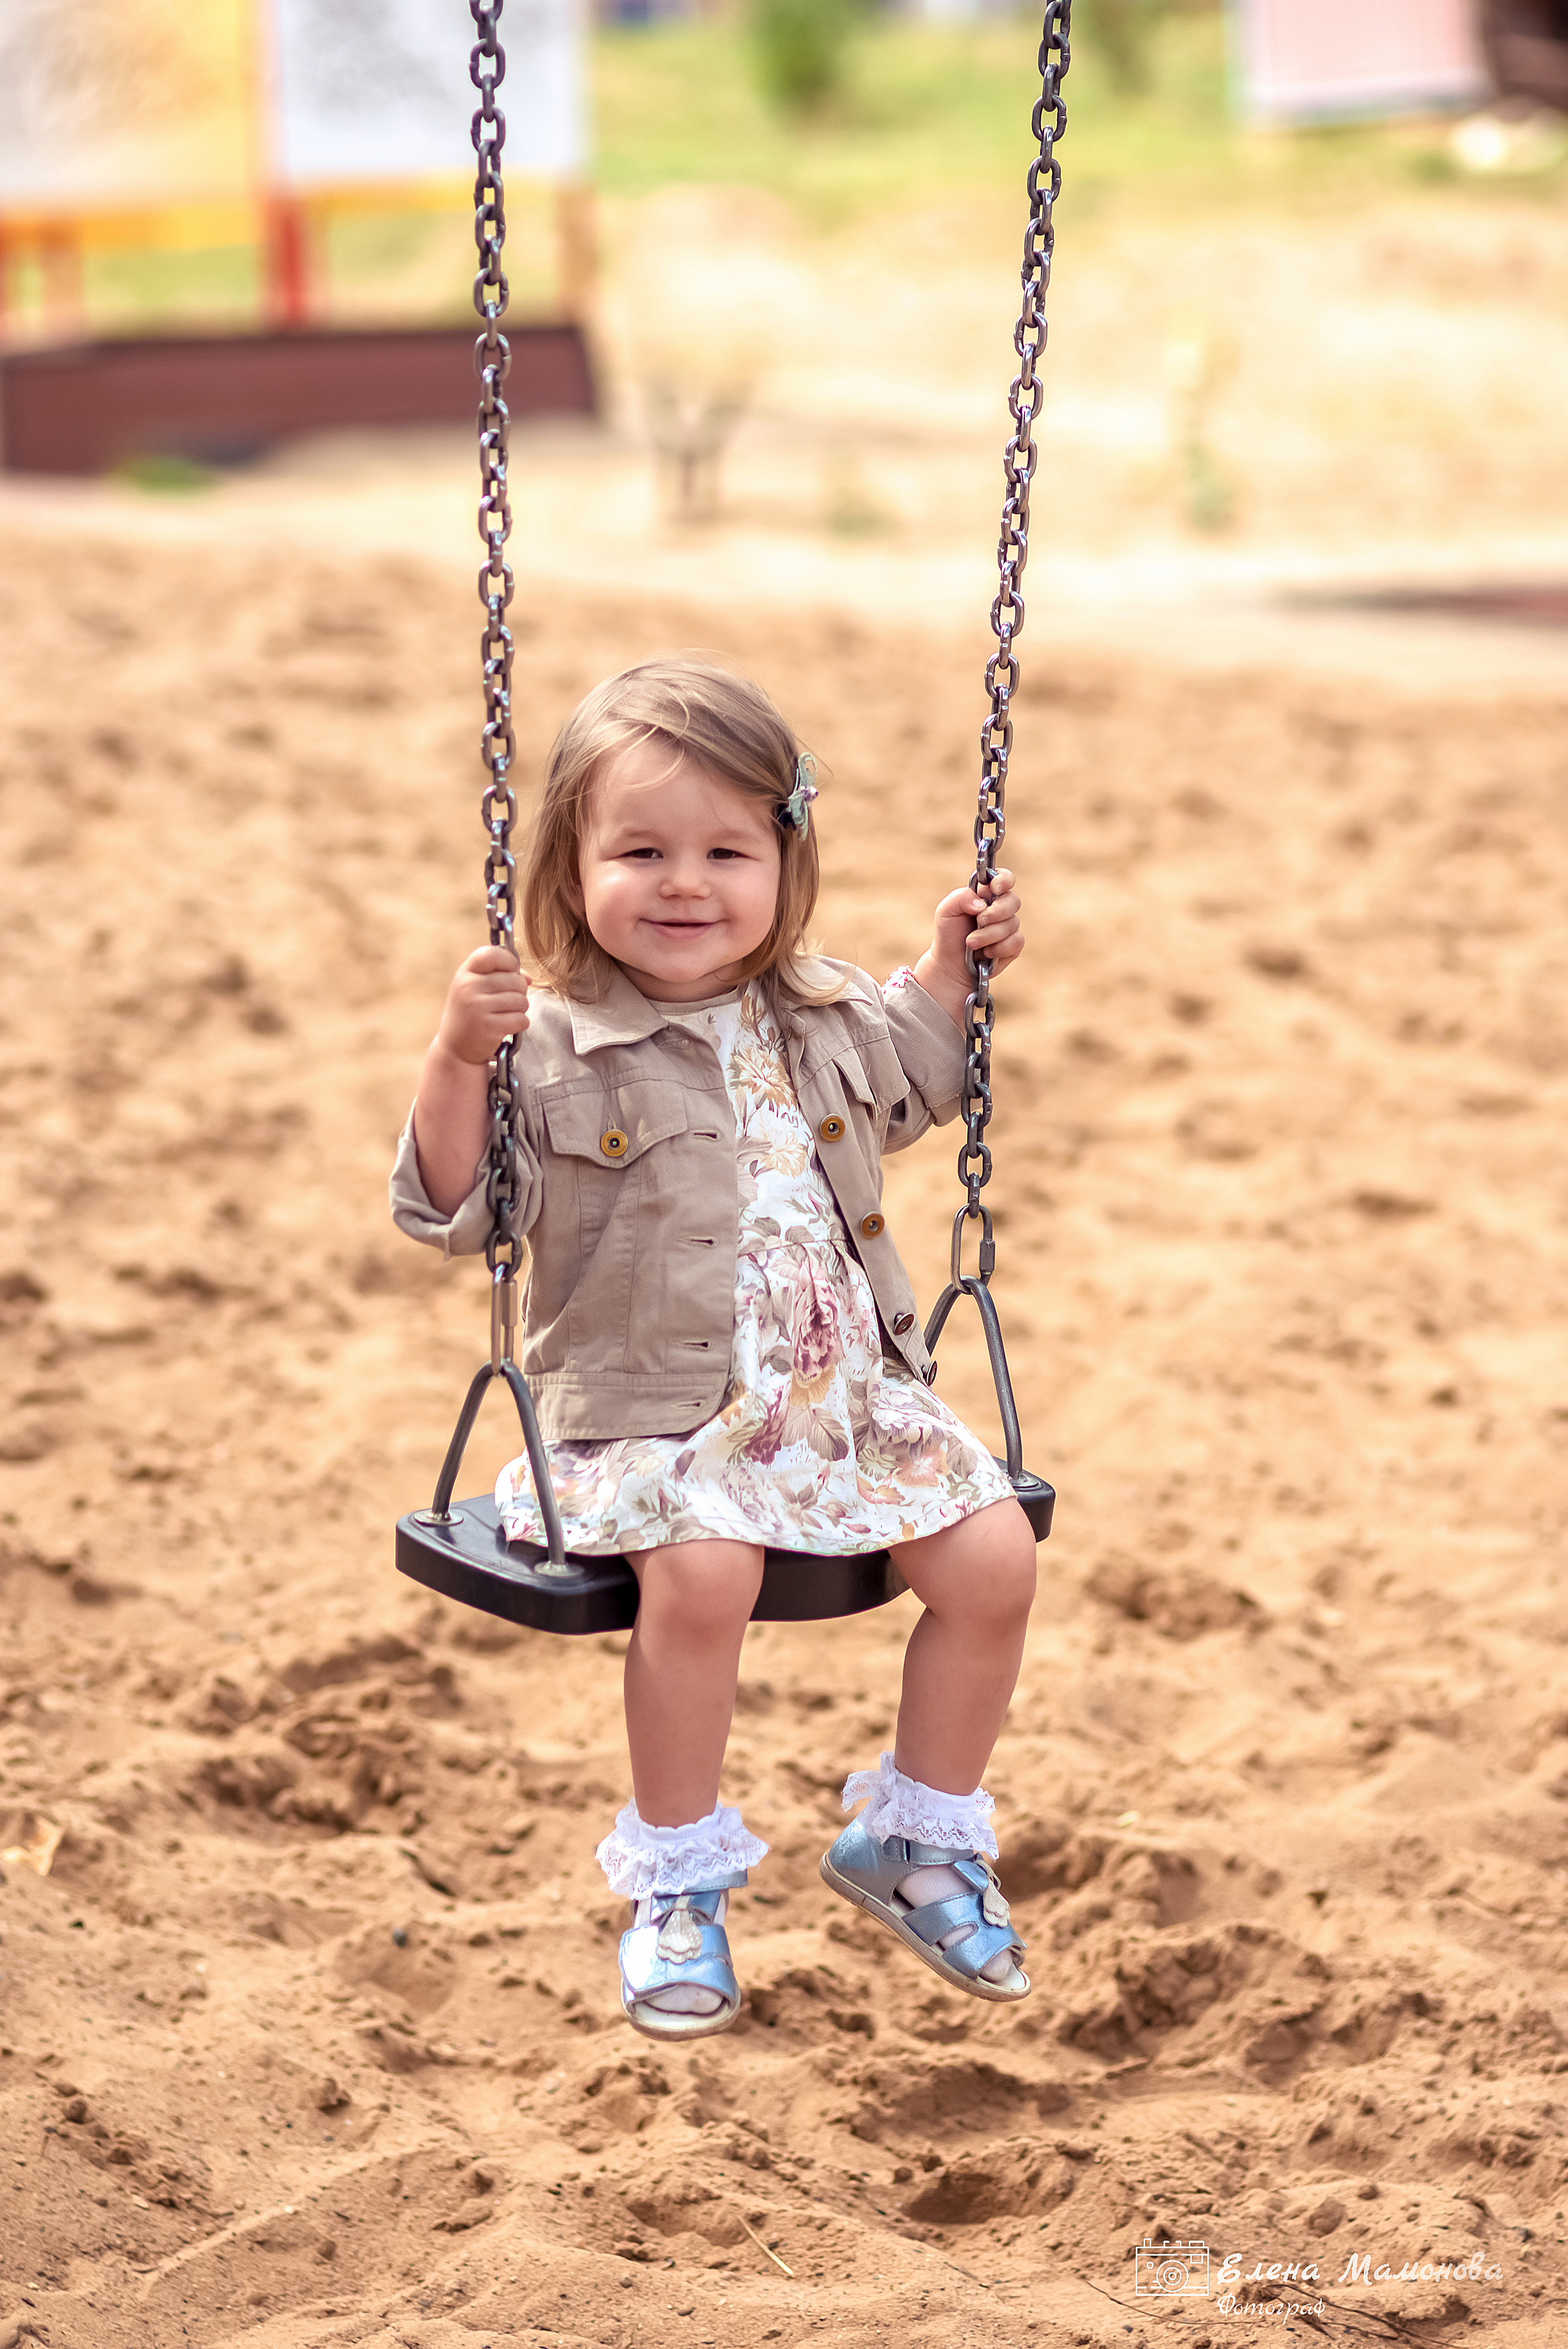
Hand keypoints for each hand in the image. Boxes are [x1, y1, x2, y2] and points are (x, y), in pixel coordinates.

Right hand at [433, 944, 530, 1066]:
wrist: (455, 1048)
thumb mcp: (476, 989)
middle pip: (515, 979)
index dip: (509, 961)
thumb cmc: (471, 1013)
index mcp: (465, 973)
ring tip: (506, 1014)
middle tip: (508, 1002)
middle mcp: (469, 987)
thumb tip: (528, 978)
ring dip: (520, 1009)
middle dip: (519, 991)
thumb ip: (501, 976)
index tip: (511, 971)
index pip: (492, 953)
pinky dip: (520, 1024)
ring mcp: (477, 1007)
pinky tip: (507, 1027)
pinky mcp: (488, 1027)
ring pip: (521, 1000)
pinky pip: (521, 1019)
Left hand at [910, 870, 1022, 1031]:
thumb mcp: (946, 912)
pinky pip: (1016, 941)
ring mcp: (1009, 927)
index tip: (995, 889)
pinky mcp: (1013, 945)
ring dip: (989, 935)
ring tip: (972, 943)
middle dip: (995, 913)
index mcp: (986, 894)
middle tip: (978, 921)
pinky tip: (986, 953)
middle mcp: (1000, 908)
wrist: (950, 964)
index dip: (1004, 880)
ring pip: (1012, 924)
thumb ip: (961, 898)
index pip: (1004, 878)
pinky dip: (999, 948)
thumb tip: (982, 904)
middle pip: (1013, 901)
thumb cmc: (948, 934)